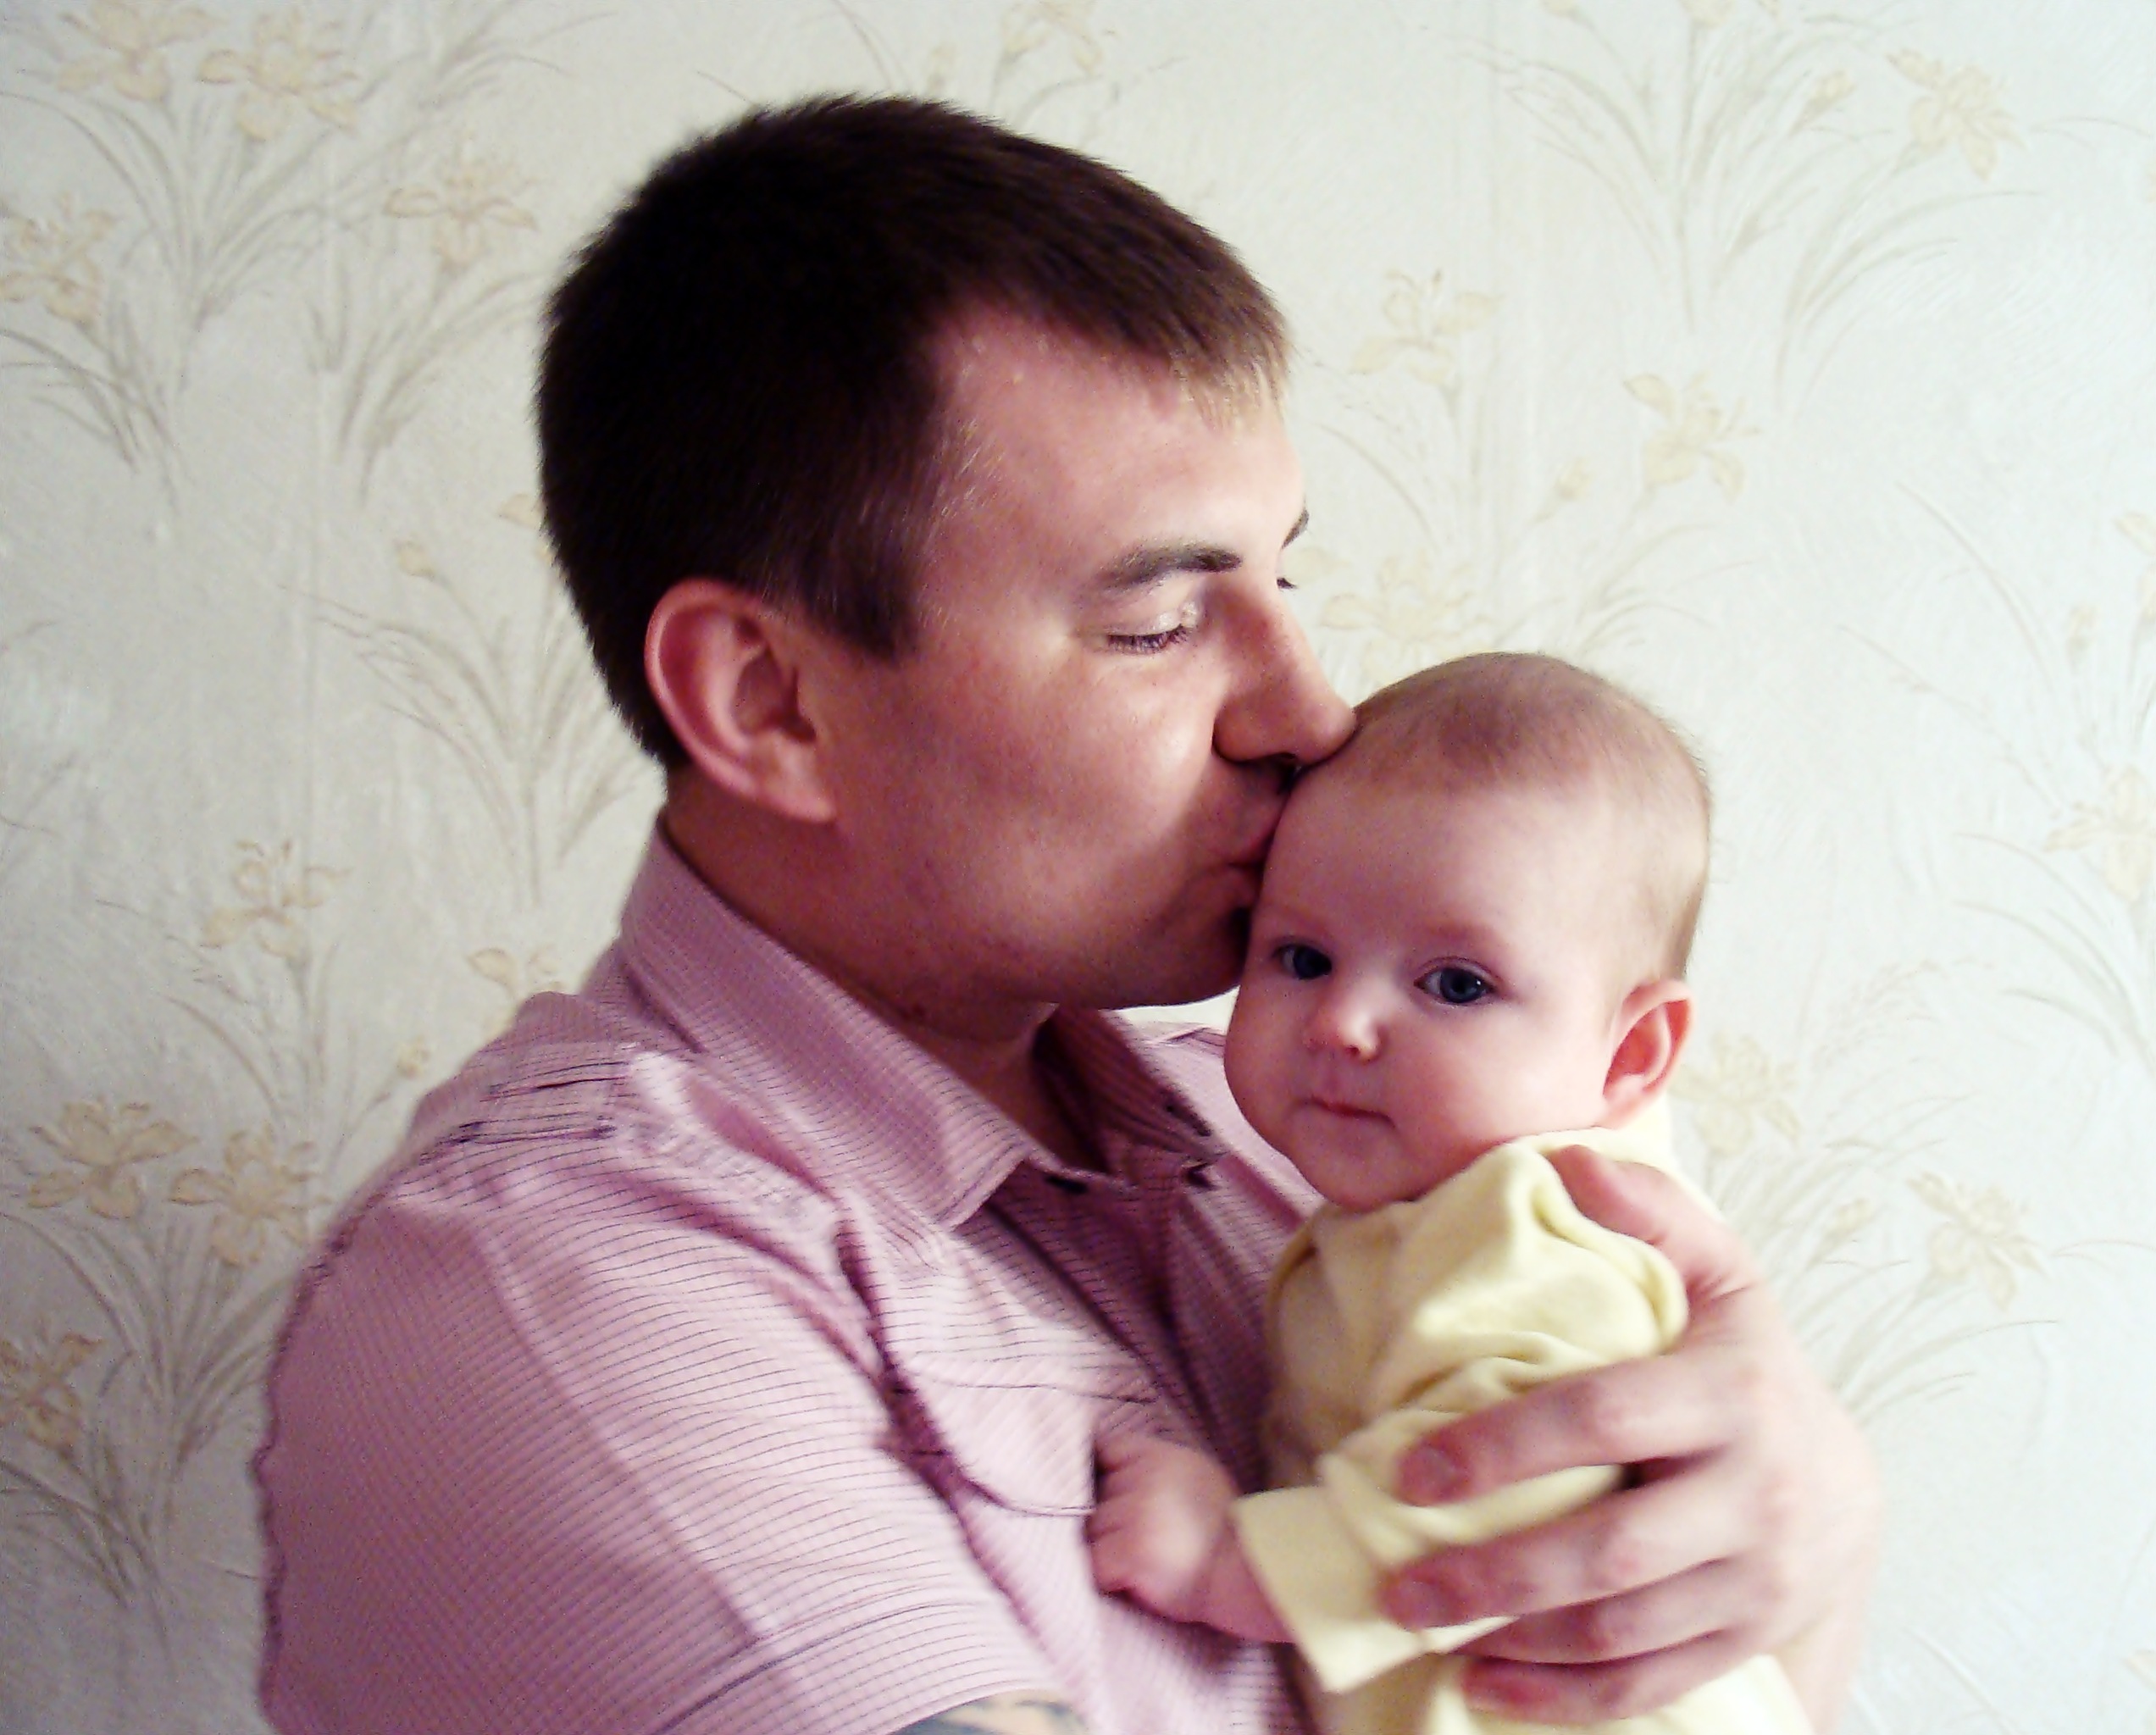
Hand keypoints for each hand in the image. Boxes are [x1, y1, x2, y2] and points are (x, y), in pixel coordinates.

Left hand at [1087, 1431, 1287, 1641]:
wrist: (1247, 1575)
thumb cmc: (1222, 1531)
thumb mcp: (1198, 1475)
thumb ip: (1156, 1466)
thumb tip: (1114, 1463)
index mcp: (1160, 1456)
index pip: (1107, 1448)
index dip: (1103, 1471)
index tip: (1108, 1489)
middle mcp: (1145, 1478)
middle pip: (1096, 1493)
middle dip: (1110, 1517)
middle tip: (1143, 1536)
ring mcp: (1137, 1514)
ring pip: (1092, 1529)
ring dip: (1108, 1547)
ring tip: (1142, 1559)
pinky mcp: (1131, 1552)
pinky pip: (1096, 1563)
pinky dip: (1109, 1575)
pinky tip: (1134, 1579)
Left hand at [1380, 1146, 1878, 1727]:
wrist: (1845, 1489)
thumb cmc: (1748, 1367)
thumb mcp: (1721, 1277)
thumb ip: (1653, 1214)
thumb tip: (1567, 1160)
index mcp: (1728, 1394)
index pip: (1604, 1420)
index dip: (1504, 1447)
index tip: (1409, 1469)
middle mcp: (1749, 1494)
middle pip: (1612, 1550)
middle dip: (1497, 1573)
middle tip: (1397, 1584)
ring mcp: (1751, 1580)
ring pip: (1627, 1629)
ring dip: (1520, 1643)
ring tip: (1425, 1630)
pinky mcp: (1742, 1640)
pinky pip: (1652, 1683)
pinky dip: (1568, 1698)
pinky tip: (1487, 1686)